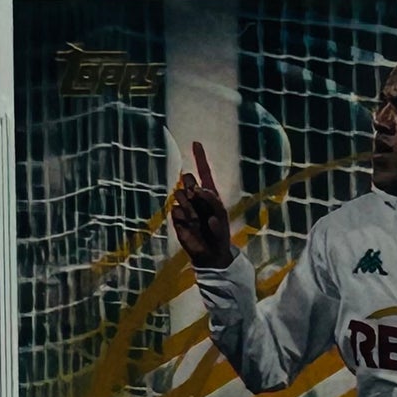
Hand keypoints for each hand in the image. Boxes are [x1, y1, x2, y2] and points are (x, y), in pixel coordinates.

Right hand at [168, 141, 233, 267]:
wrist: (211, 254)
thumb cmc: (220, 235)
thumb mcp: (221, 216)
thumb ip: (212, 201)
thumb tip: (198, 190)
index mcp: (210, 195)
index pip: (204, 172)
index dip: (200, 158)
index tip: (196, 142)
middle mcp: (196, 198)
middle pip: (189, 180)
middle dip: (192, 186)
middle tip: (197, 198)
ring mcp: (185, 207)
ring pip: (180, 194)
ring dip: (188, 206)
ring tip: (196, 220)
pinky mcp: (178, 218)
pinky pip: (175, 211)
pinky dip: (183, 218)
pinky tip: (190, 226)